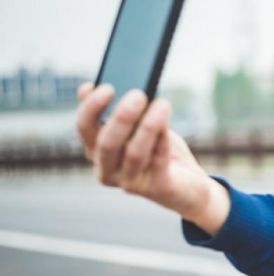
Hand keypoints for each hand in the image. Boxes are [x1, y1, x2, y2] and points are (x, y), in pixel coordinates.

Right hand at [75, 82, 223, 223]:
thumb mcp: (138, 127)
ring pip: (134, 154)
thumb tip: (88, 87)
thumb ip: (117, 111)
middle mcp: (107, 169)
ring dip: (148, 127)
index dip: (92, 107)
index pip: (84, 127)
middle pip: (107, 143)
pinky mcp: (156, 188)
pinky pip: (159, 162)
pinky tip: (167, 127)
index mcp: (95, 150)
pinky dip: (163, 142)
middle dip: (122, 118)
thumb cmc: (158, 150)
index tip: (108, 87)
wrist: (187, 184)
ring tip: (162, 105)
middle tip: (139, 95)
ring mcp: (129, 182)